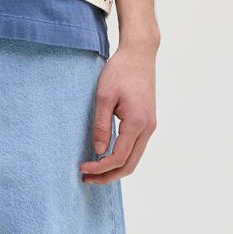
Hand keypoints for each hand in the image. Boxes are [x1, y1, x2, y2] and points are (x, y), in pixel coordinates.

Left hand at [79, 40, 156, 184]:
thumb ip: (101, 125)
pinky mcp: (147, 121)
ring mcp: (150, 125)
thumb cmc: (120, 71)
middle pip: (129, 165)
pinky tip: (106, 156)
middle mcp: (148, 128)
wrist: (139, 54)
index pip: (118, 158)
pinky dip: (122, 157)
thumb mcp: (104, 96)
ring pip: (134, 158)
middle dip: (108, 176)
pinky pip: (136, 147)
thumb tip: (98, 151)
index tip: (82, 169)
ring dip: (115, 168)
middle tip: (86, 179)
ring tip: (94, 171)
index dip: (100, 168)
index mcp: (137, 123)